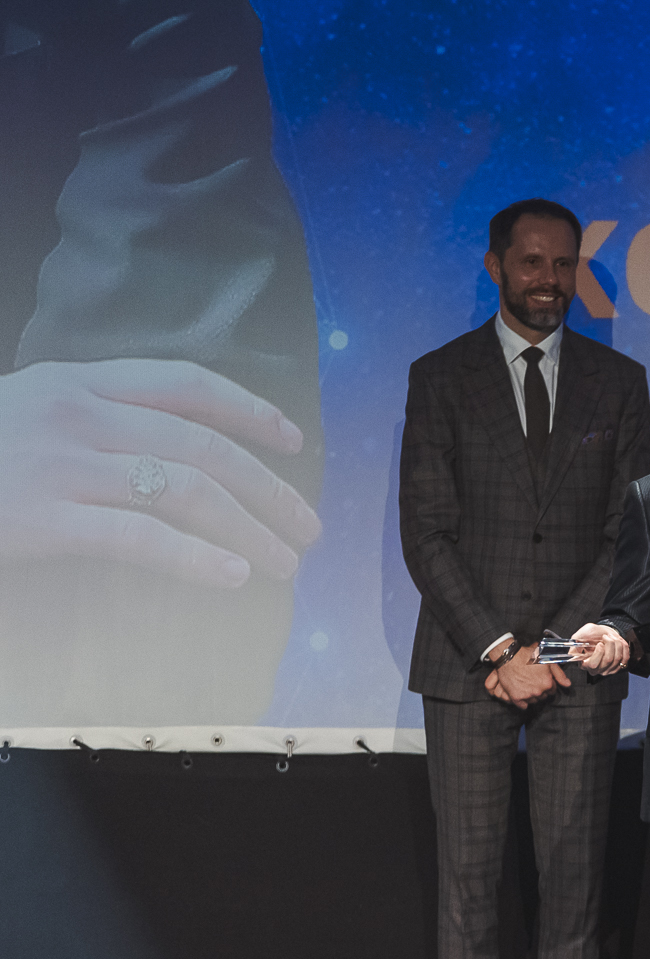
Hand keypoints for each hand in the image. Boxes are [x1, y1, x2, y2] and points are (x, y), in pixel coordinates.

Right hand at [0, 358, 317, 586]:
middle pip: (202, 445)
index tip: (293, 441)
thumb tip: (178, 457)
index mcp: (74, 380)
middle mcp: (73, 412)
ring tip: (284, 563)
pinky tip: (234, 576)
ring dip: (250, 528)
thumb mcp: (31, 417)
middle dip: (268, 488)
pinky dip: (197, 558)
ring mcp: (57, 462)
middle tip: (308, 527)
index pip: (184, 383)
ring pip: (186, 489)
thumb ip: (99, 425)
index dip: (248, 410)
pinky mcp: (41, 517)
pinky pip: (141, 536)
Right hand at [483, 642, 570, 707]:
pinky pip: (523, 705)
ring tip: (527, 686)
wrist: (509, 657)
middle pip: (543, 696)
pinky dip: (523, 702)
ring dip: (532, 695)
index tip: (542, 680)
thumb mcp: (547, 661)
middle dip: (540, 690)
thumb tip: (567, 684)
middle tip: (533, 681)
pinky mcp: (516, 697)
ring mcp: (527, 695)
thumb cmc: (528, 656)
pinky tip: (522, 694)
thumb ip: (559, 674)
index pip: (552, 690)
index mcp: (547, 683)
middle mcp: (538, 691)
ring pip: (534, 701)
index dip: (548, 685)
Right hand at [573, 622, 628, 675]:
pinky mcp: (617, 667)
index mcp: (585, 664)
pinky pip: (625, 659)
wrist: (603, 633)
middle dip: (610, 644)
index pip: (593, 664)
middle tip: (606, 637)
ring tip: (611, 637)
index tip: (600, 643)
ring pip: (617, 658)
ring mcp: (607, 670)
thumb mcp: (580, 636)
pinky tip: (618, 643)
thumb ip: (575, 644)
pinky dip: (623, 648)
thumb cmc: (591, 635)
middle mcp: (596, 669)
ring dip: (617, 644)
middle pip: (608, 660)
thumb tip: (571, 654)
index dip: (599, 653)